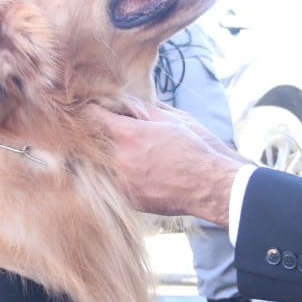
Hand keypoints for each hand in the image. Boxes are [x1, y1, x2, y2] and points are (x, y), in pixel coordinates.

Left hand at [86, 101, 248, 223]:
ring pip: (104, 166)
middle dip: (103, 136)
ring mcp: (122, 182)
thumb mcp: (170, 120)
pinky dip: (125, 178)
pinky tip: (142, 175)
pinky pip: (118, 184)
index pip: (94, 116)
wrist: (207, 186)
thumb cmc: (192, 149)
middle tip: (117, 134)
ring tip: (134, 157)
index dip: (95, 110)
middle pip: (96, 143)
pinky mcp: (130, 200)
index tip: (96, 109)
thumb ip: (143, 109)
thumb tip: (127, 102)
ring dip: (112, 159)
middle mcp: (119, 159)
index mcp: (127, 135)